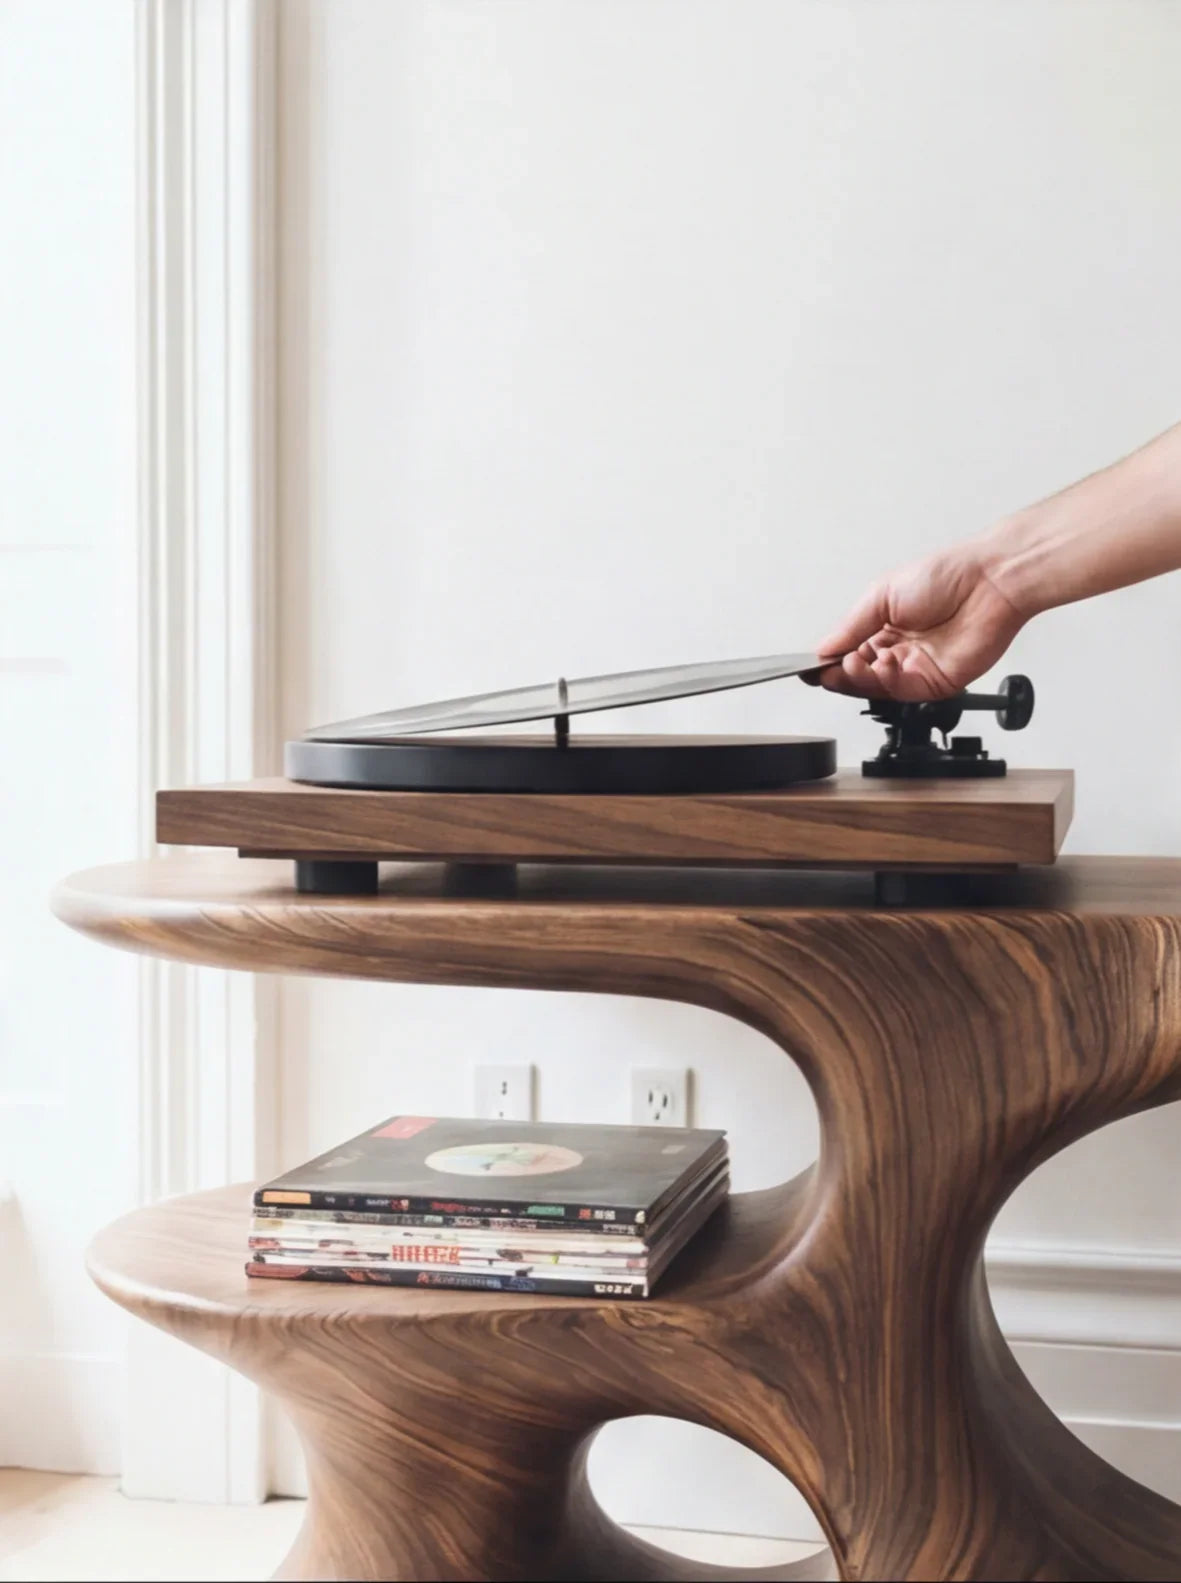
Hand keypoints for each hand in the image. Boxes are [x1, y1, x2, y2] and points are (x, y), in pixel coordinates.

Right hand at [814, 542, 1026, 699]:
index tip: (811, 666)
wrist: (989, 582)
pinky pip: (903, 692)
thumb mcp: (881, 595)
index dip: (829, 662)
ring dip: (860, 679)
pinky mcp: (936, 682)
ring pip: (877, 688)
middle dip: (840, 675)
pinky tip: (881, 666)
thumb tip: (822, 649)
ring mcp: (916, 668)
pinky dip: (886, 683)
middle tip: (829, 669)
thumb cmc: (946, 576)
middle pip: (859, 676)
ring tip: (854, 663)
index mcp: (882, 627)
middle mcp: (898, 650)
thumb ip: (851, 627)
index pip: (847, 654)